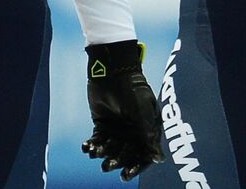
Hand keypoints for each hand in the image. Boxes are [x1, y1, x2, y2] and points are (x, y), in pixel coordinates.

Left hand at [82, 40, 163, 180]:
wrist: (114, 71)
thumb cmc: (133, 89)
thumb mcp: (143, 113)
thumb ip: (148, 136)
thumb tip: (159, 160)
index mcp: (146, 130)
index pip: (144, 154)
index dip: (137, 166)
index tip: (127, 174)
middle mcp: (132, 132)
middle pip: (126, 154)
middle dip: (117, 161)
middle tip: (107, 166)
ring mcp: (116, 129)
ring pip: (110, 150)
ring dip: (103, 154)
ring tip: (96, 153)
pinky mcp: (101, 125)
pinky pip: (97, 140)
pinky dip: (92, 145)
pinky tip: (86, 148)